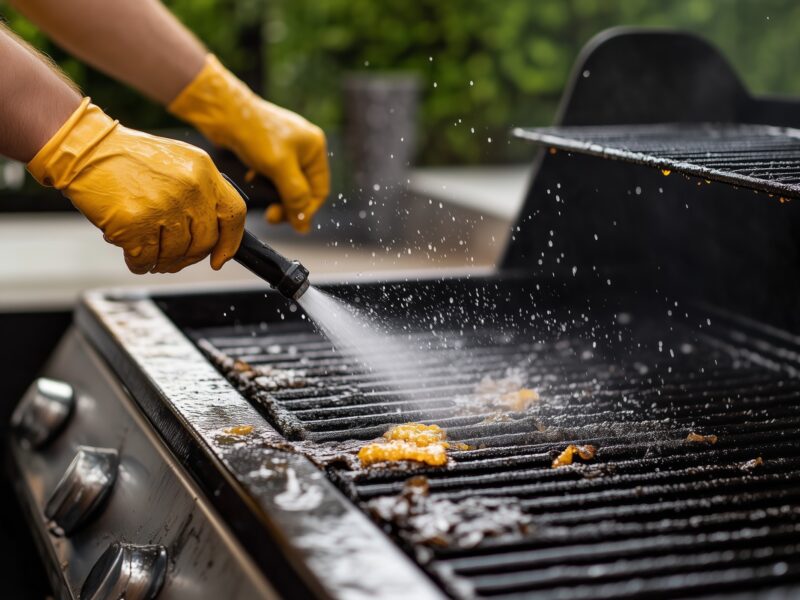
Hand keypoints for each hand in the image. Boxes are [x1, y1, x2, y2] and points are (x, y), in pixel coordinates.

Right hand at [27, 98, 245, 273]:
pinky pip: (146, 259)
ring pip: (176, 254)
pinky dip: (139, 263)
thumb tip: (216, 236)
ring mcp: (163, 206)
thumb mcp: (178, 162)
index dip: (230, 242)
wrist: (85, 148)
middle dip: (189, 256)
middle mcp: (189, 188)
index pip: (234, 213)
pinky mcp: (135, 223)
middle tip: (174, 258)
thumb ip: (200, 192)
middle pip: (205, 241)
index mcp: (203, 171)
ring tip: (149, 252)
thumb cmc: (128, 159)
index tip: (220, 258)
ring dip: (162, 261)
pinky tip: (132, 254)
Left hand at [169, 55, 329, 232]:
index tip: (291, 225)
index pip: (319, 191)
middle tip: (271, 217)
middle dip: (288, 205)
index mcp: (315, 148)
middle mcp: (305, 148)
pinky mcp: (270, 148)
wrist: (225, 111)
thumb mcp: (279, 168)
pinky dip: (266, 182)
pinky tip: (253, 178)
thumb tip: (304, 225)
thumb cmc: (255, 134)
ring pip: (287, 183)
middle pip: (304, 189)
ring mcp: (288, 148)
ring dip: (275, 195)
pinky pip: (275, 174)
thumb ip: (295, 196)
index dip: (306, 210)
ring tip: (261, 198)